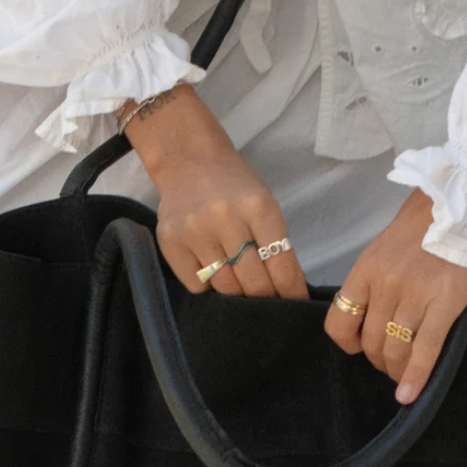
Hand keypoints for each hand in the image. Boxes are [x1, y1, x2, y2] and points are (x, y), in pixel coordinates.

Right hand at [122, 86, 307, 298]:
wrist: (189, 161)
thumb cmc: (234, 186)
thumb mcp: (264, 204)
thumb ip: (274, 243)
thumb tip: (284, 290)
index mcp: (258, 207)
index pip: (281, 264)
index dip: (291, 292)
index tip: (295, 305)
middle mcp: (226, 219)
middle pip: (253, 282)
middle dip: (266, 298)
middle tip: (269, 304)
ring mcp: (195, 232)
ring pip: (225, 287)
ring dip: (238, 294)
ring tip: (242, 289)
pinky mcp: (171, 244)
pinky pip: (198, 285)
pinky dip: (210, 287)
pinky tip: (213, 275)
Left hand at [325, 188, 466, 403]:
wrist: (466, 201)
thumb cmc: (425, 223)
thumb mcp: (386, 248)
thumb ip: (375, 281)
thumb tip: (370, 316)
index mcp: (366, 270)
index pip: (340, 321)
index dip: (347, 342)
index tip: (358, 347)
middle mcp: (386, 285)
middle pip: (371, 341)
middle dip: (377, 359)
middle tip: (388, 362)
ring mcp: (415, 296)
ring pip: (396, 349)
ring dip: (395, 368)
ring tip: (401, 374)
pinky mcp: (445, 304)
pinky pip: (425, 349)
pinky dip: (415, 376)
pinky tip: (409, 394)